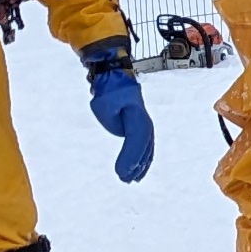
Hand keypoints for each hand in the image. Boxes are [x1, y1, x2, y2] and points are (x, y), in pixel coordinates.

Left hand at [82, 43, 156, 181]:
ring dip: (141, 162)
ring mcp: (142, 120)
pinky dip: (141, 155)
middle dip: (137, 163)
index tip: (121, 171)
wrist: (113, 72)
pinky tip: (137, 166)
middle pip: (145, 144)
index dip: (131, 156)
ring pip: (147, 145)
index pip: (137, 138)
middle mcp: (143, 117)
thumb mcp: (103, 104)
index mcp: (136, 112)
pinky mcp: (138, 122)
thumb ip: (113, 122)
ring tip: (133, 178)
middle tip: (127, 178)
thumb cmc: (107, 87)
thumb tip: (121, 134)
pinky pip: (143, 142)